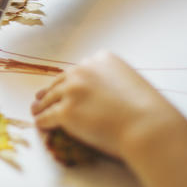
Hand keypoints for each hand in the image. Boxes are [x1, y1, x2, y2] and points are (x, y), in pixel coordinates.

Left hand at [30, 51, 186, 160]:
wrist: (150, 127)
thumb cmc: (148, 111)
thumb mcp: (130, 81)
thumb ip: (110, 80)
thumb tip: (97, 93)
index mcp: (101, 58)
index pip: (78, 70)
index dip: (70, 82)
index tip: (65, 88)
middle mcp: (83, 69)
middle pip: (59, 82)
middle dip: (51, 92)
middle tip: (41, 99)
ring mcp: (72, 90)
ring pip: (49, 98)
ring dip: (42, 106)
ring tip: (36, 111)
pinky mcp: (66, 111)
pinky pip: (46, 117)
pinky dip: (42, 122)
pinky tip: (40, 125)